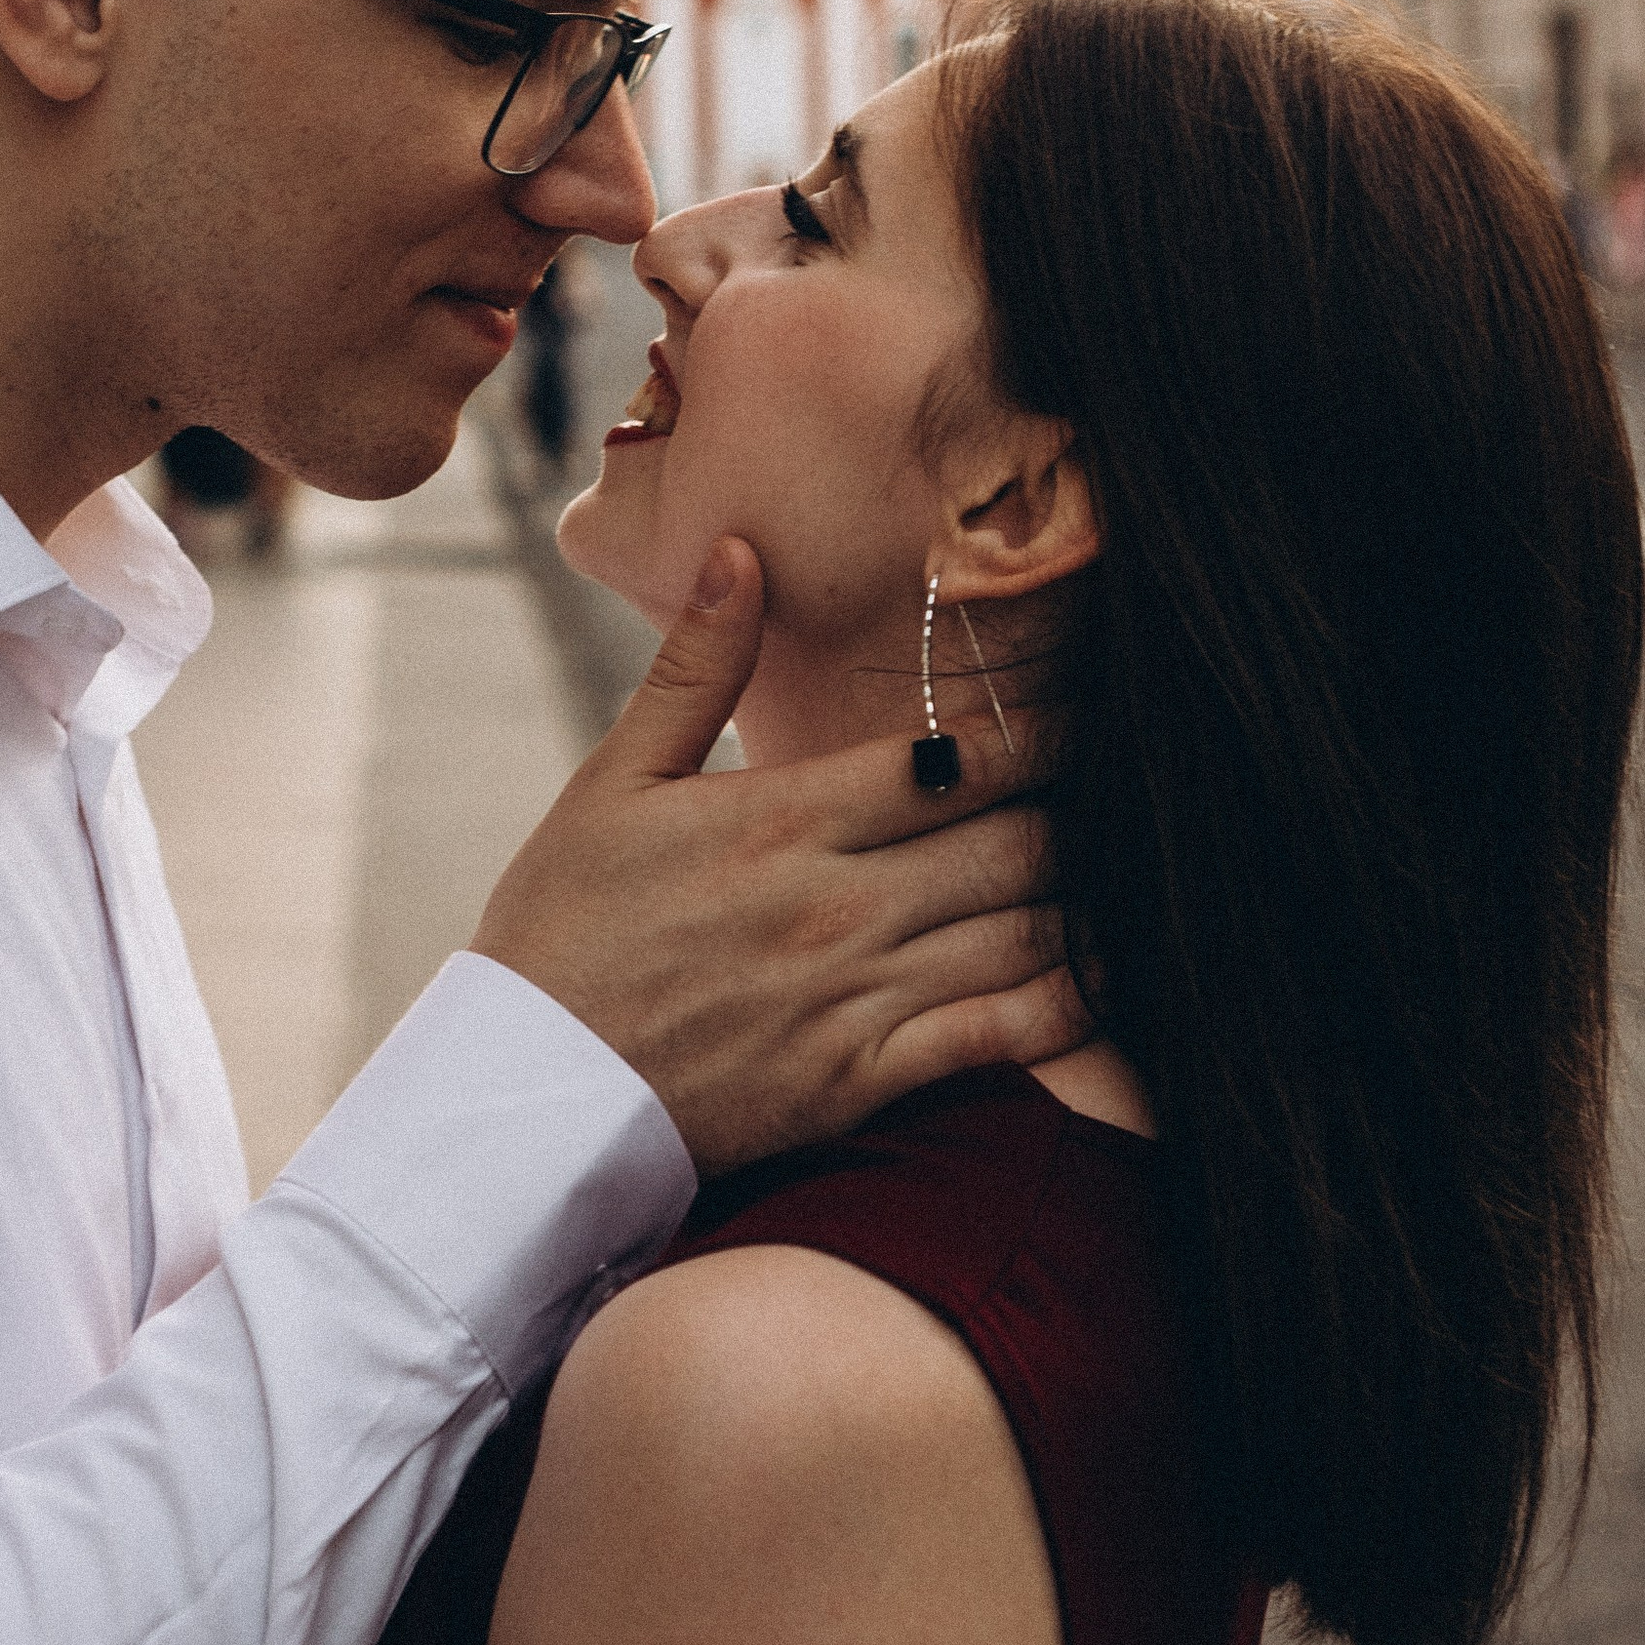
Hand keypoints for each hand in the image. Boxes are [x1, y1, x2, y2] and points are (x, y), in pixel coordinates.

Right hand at [470, 537, 1085, 1174]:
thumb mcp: (611, 782)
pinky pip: (999, 1038)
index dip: (1033, 730)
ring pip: (1021, 932)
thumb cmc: (563, 927)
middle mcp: (833, 906)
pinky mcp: (860, 1085)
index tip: (1079, 709)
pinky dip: (1067, 1005)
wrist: (525, 1093)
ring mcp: (853, 1000)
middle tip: (1117, 789)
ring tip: (1118, 866)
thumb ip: (694, 668)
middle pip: (1010, 841)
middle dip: (1075, 811)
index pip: (950, 759)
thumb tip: (742, 551)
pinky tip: (1101, 975)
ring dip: (1080, 897)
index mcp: (779, 819)